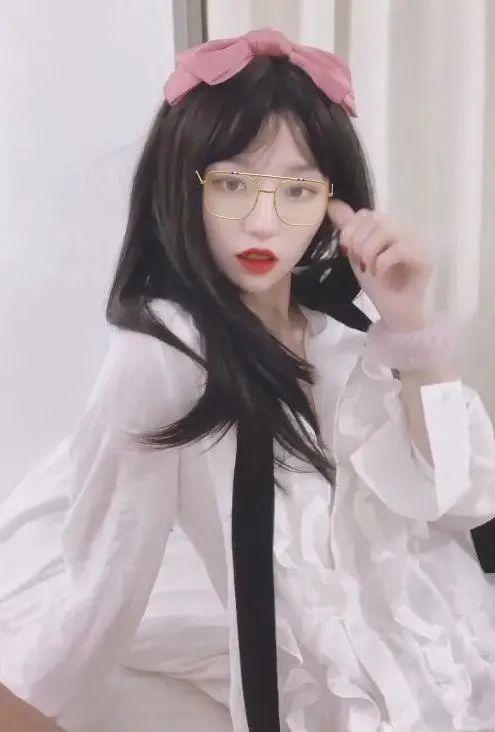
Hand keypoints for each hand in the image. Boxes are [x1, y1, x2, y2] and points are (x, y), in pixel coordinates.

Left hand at [327, 199, 434, 331]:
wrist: (395, 315)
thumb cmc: (379, 287)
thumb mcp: (357, 256)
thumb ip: (349, 230)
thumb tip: (333, 204)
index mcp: (392, 228)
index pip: (367, 213)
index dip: (350, 229)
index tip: (346, 250)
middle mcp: (408, 230)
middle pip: (376, 218)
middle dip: (358, 241)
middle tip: (358, 261)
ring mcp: (419, 243)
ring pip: (388, 229)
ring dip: (369, 251)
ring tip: (369, 268)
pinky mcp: (426, 260)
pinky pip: (401, 249)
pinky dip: (383, 262)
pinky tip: (380, 275)